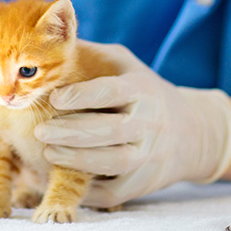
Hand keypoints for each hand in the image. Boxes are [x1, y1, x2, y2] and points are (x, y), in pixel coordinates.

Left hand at [35, 41, 230, 207]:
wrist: (192, 132)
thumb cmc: (142, 90)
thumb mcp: (124, 64)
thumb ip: (90, 54)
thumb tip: (48, 38)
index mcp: (142, 89)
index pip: (111, 92)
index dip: (82, 95)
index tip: (55, 97)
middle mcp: (148, 123)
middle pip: (109, 131)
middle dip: (71, 132)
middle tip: (39, 130)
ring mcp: (148, 156)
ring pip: (112, 162)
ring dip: (76, 160)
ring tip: (46, 151)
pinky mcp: (143, 183)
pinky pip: (113, 192)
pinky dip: (87, 189)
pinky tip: (60, 177)